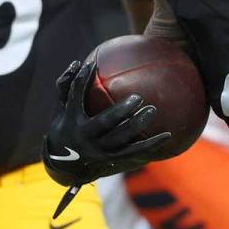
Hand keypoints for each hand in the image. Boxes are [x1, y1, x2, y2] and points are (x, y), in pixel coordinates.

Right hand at [42, 61, 170, 187]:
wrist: (64, 165)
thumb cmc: (64, 127)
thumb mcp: (60, 109)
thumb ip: (66, 86)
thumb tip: (77, 62)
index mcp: (70, 120)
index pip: (76, 97)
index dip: (83, 81)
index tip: (93, 65)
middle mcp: (84, 137)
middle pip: (104, 123)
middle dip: (121, 111)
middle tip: (138, 97)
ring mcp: (98, 150)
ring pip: (120, 138)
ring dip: (137, 124)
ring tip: (152, 109)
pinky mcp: (111, 159)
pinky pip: (134, 151)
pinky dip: (151, 144)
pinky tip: (167, 135)